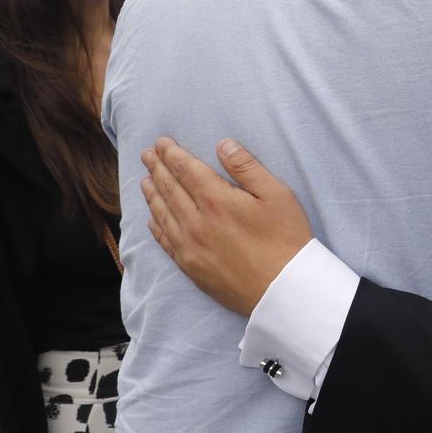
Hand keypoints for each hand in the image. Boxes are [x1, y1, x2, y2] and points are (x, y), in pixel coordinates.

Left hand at [141, 137, 313, 314]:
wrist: (283, 290)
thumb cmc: (286, 239)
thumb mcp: (277, 195)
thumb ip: (247, 167)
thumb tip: (223, 145)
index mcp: (216, 200)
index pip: (185, 170)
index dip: (172, 154)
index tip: (161, 143)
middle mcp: (196, 222)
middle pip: (170, 189)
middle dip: (157, 168)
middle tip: (147, 154)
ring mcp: (190, 247)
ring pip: (163, 215)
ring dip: (152, 194)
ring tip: (145, 180)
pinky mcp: (192, 268)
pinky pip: (166, 242)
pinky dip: (156, 226)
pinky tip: (152, 219)